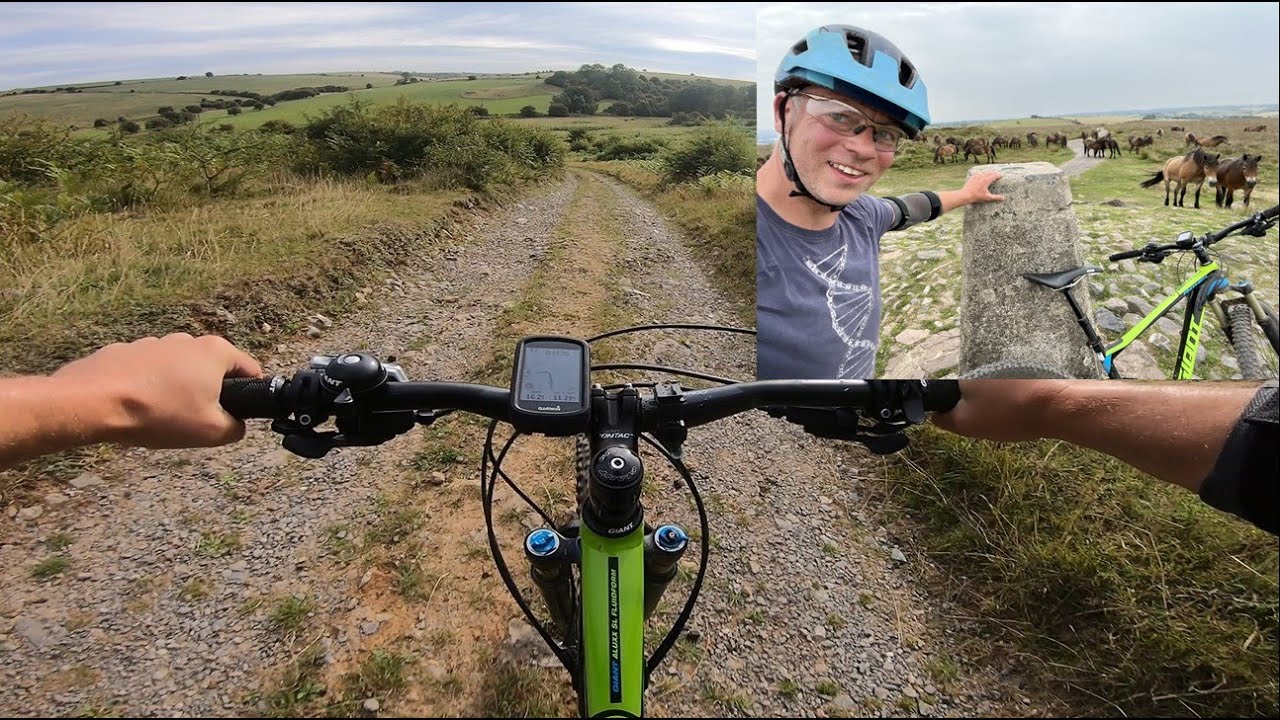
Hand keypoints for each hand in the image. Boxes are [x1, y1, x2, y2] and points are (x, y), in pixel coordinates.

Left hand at [52, 333, 262, 448]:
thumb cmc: (159, 413)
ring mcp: (153, 342)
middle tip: (195, 421)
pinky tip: (135, 408)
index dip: (250, 395)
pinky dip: (147, 387)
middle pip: (211, 369)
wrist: (92, 403)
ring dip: (176, 390)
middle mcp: (187, 340)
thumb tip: (236, 425)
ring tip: (160, 417)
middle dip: (209, 393)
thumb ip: (235, 428)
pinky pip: (146, 371)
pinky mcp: (124, 351)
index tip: (235, 416)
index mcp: (215, 351)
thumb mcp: (211, 432)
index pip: (251, 369)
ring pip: (178, 370)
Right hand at [930, 379, 1067, 441]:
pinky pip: (1010, 392)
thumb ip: (945, 420)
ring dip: (996, 408)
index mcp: (964, 378)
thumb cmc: (1006, 415)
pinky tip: (1022, 415)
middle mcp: (982, 369)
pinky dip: (1013, 404)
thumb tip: (934, 416)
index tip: (968, 424)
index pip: (947, 396)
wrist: (1054, 406)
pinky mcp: (1026, 376)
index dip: (953, 413)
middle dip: (977, 410)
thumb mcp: (967, 424)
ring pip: (992, 394)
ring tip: (1009, 422)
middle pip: (971, 394)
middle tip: (990, 426)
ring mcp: (1006, 371)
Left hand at [962, 171, 1004, 204]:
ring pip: (984, 172)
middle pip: (990, 172)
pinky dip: (982, 173)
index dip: (999, 175)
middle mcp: (982, 176)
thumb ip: (996, 197)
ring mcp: (976, 176)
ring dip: (988, 172)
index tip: (1001, 175)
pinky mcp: (972, 177)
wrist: (965, 195)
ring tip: (991, 174)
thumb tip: (1004, 198)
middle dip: (994, 173)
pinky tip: (981, 174)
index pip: (995, 175)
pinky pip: (978, 173)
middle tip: (997, 174)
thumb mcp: (987, 197)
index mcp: (986, 180)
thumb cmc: (977, 196)